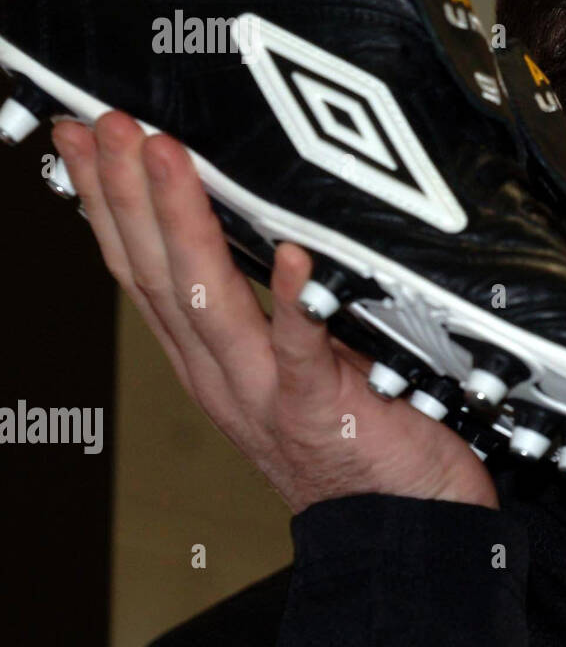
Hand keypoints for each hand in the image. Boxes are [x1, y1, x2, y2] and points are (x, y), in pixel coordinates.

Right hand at [51, 111, 497, 513]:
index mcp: (210, 359)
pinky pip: (303, 352)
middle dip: (127, 196)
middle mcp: (221, 374)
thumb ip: (271, 306)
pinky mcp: (321, 410)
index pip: (141, 271)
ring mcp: (265, 394)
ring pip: (206, 302)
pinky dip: (296, 304)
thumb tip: (268, 233)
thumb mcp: (295, 360)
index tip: (86, 142)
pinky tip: (295, 256)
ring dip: (183, 225)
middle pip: (156, 277)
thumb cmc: (355, 439)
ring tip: (166, 157)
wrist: (399, 524)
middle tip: (109, 123)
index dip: (107, 205)